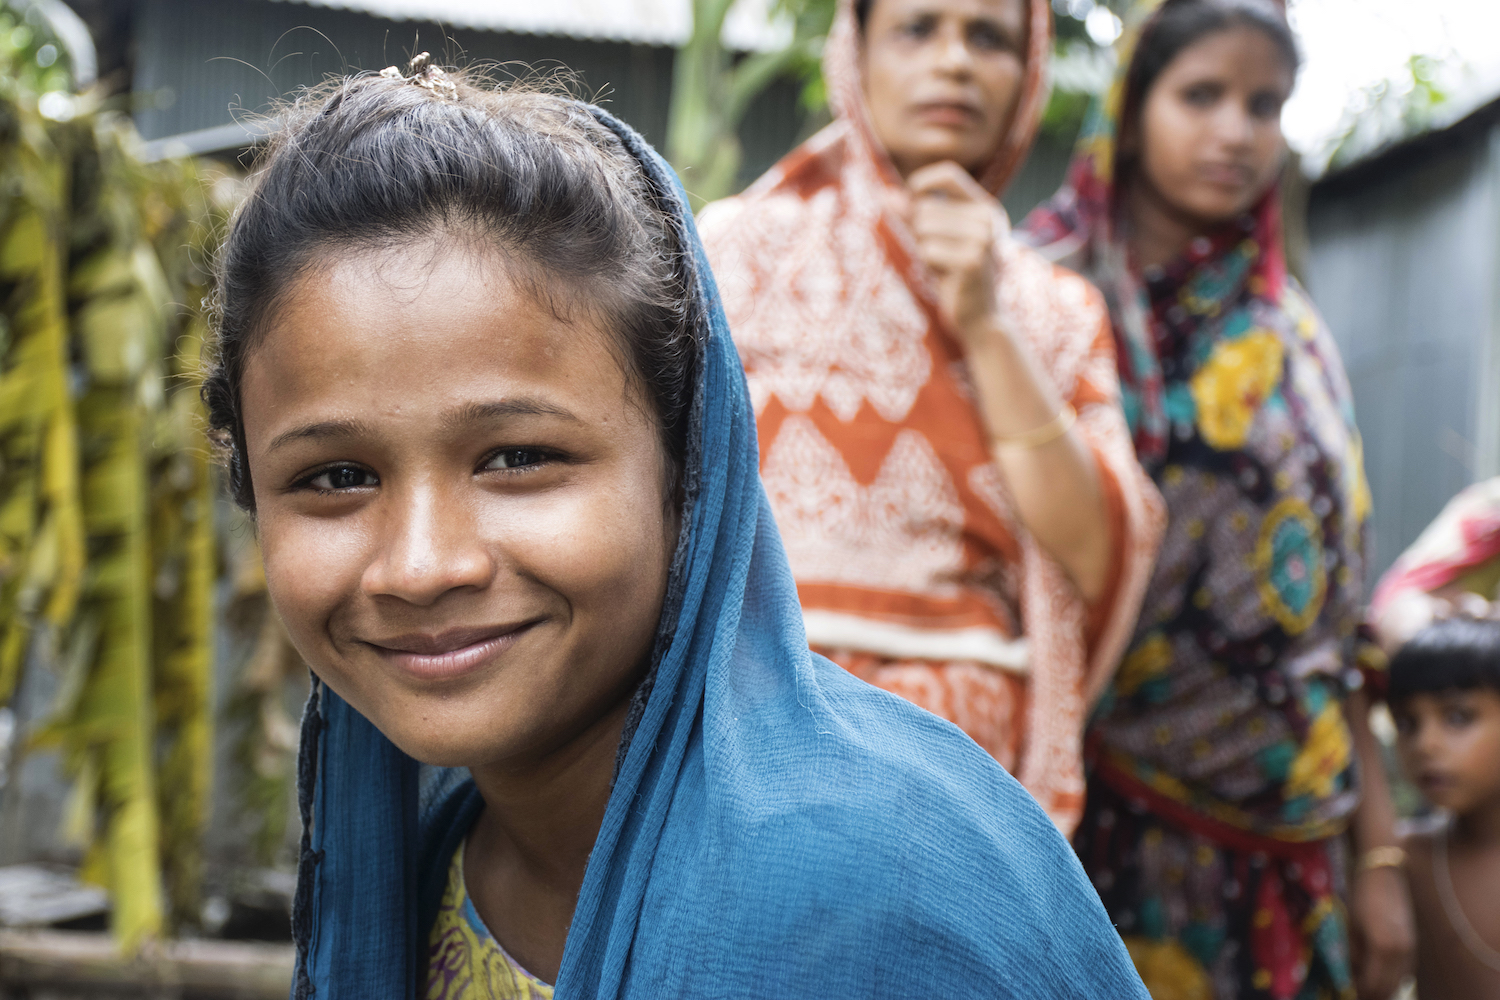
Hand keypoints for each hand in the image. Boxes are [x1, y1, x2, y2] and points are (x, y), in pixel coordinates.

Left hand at [907, 161, 1008, 349]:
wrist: (980, 318)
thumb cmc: (953, 276)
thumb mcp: (934, 239)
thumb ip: (914, 215)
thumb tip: (885, 195)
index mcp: (984, 207)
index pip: (948, 173)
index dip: (922, 182)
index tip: (911, 199)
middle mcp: (988, 217)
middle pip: (927, 208)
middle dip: (919, 232)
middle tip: (936, 256)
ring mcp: (983, 238)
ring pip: (925, 228)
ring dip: (923, 250)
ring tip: (942, 266)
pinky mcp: (972, 260)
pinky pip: (929, 250)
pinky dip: (928, 265)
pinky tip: (945, 278)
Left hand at [1348, 865, 1413, 999]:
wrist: (1386, 874)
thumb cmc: (1362, 896)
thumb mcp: (1351, 927)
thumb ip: (1353, 956)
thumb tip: (1351, 978)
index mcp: (1383, 948)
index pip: (1372, 984)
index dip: (1359, 992)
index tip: (1347, 992)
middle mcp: (1403, 953)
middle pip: (1389, 988)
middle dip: (1372, 994)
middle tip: (1355, 993)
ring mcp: (1412, 949)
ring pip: (1399, 982)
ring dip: (1383, 988)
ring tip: (1365, 986)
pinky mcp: (1415, 945)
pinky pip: (1406, 972)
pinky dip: (1393, 979)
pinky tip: (1378, 974)